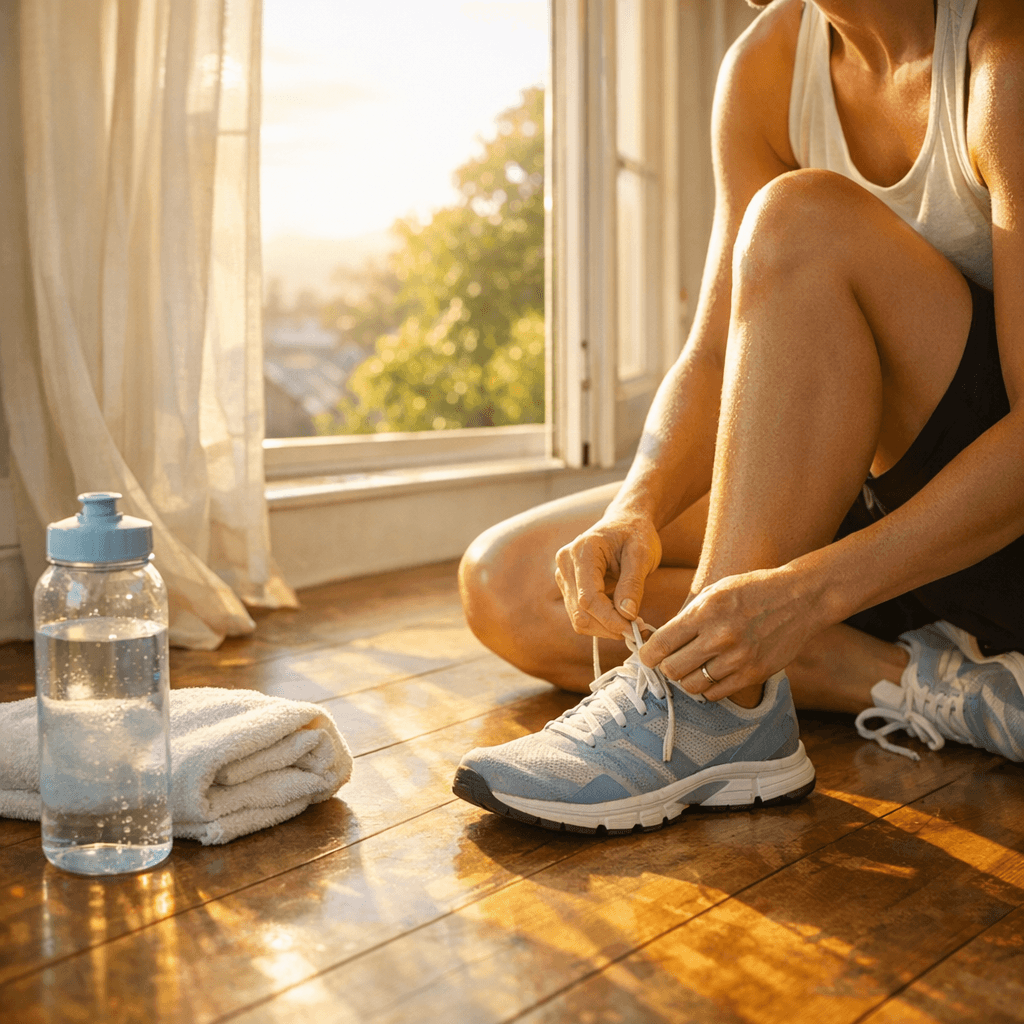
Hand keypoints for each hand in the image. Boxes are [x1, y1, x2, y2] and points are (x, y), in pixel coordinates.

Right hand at [554, 514, 662, 639]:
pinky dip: (601, 621)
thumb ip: (632, 584)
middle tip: (637, 630)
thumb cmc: (636, 534)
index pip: (588, 597)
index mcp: (582, 551)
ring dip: (604, 627)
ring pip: (578, 617)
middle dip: (608, 627)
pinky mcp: (568, 585)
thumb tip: (627, 615)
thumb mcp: (642, 555)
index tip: (634, 630)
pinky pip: (580, 613)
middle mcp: (566, 563)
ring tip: (631, 622)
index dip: (609, 619)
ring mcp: (563, 574)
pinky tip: (620, 616)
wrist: (626, 522)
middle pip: (580, 611)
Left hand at [638, 565, 824, 699]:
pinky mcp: (754, 674)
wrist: (800, 598)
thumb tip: (658, 641)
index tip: (647, 656)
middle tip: (671, 660)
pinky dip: (708, 687)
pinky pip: (715, 694)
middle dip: (666, 666)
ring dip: (687, 678)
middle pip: (672, 669)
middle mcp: (720, 637)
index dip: (647, 654)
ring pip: (691, 686)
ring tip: (693, 666)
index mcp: (705, 612)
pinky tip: (712, 673)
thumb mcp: (715, 592)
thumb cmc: (752, 591)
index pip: (660, 644)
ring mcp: (738, 658)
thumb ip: (687, 616)